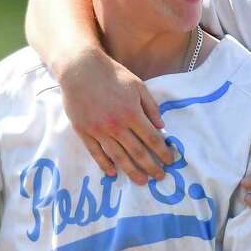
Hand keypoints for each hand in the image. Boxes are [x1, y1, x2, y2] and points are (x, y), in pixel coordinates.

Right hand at [59, 50, 173, 184]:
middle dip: (151, 167)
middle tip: (160, 177)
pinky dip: (104, 164)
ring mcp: (99, 130)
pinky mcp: (84, 132)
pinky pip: (96, 152)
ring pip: (118, 157)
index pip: (152, 139)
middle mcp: (116, 125)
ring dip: (131, 171)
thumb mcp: (138, 86)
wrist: (80, 69)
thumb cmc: (112, 75)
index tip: (170, 161)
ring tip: (142, 181)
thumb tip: (161, 127)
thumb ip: (151, 107)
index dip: (163, 152)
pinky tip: (113, 173)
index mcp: (132, 113)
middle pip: (137, 153)